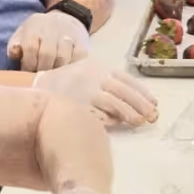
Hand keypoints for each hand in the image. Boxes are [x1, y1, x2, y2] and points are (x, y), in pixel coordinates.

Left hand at [8, 8, 90, 72]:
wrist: (65, 18)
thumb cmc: (38, 32)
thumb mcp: (22, 34)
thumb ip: (15, 45)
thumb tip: (15, 53)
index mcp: (35, 26)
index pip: (30, 48)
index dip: (28, 64)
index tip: (27, 72)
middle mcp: (53, 29)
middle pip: (47, 54)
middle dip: (41, 70)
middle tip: (40, 77)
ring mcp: (69, 35)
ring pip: (63, 58)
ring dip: (56, 71)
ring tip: (52, 77)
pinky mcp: (82, 43)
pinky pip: (78, 59)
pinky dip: (71, 69)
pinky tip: (65, 72)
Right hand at [44, 54, 158, 129]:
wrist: (39, 83)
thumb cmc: (70, 82)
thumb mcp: (89, 73)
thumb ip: (110, 83)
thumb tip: (138, 103)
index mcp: (99, 68)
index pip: (127, 80)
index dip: (142, 93)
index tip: (154, 104)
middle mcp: (93, 78)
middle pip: (123, 92)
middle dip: (140, 104)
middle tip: (152, 116)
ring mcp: (84, 92)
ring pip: (112, 103)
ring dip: (128, 113)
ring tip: (139, 122)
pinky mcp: (75, 106)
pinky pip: (96, 114)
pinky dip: (109, 120)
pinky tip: (118, 125)